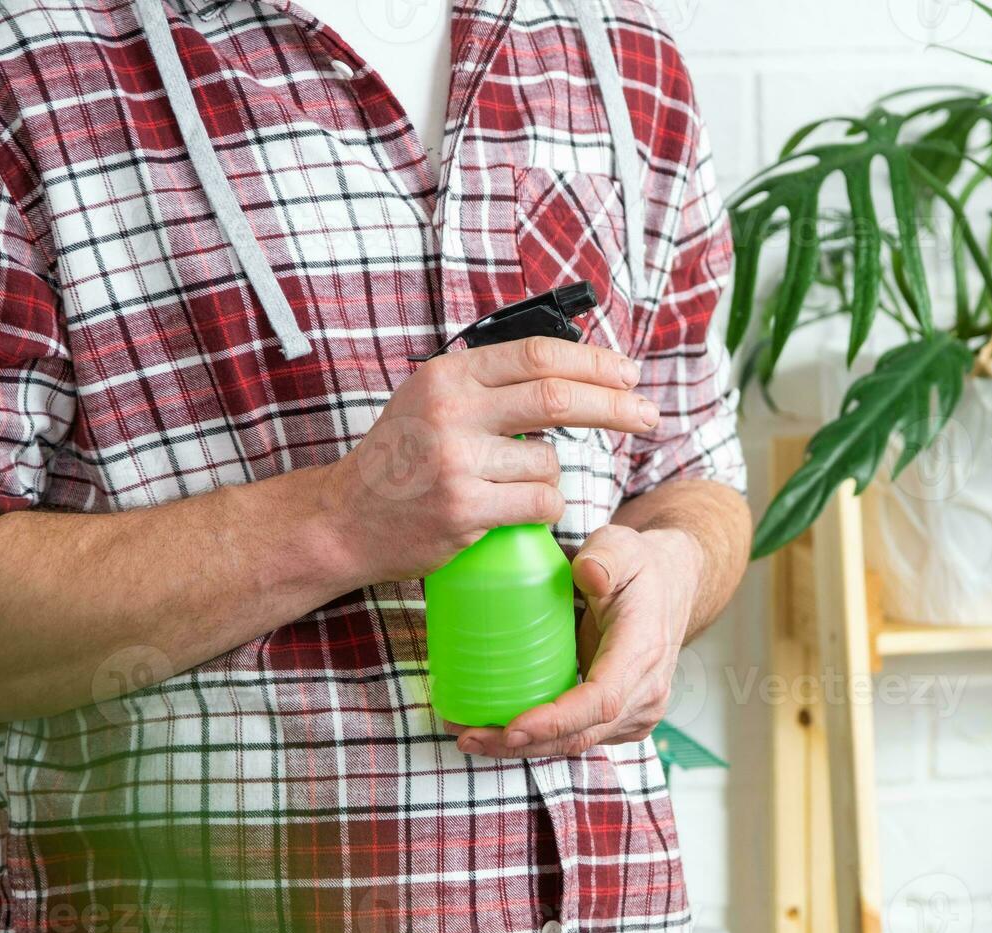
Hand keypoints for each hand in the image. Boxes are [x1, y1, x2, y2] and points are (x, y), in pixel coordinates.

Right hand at [324, 338, 658, 582]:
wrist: (343, 519)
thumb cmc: (401, 457)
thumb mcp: (433, 398)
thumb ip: (491, 381)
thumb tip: (574, 366)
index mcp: (448, 376)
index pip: (537, 355)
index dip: (593, 362)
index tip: (628, 374)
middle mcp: (450, 412)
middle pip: (557, 398)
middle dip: (614, 405)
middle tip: (647, 415)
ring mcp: (456, 463)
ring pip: (550, 463)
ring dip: (549, 476)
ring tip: (511, 485)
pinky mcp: (465, 510)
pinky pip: (541, 504)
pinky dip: (542, 508)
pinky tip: (509, 510)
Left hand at [447, 524, 703, 756]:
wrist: (669, 587)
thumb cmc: (639, 567)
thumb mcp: (624, 545)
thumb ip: (606, 555)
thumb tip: (587, 573)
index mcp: (643, 651)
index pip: (602, 700)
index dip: (558, 720)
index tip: (513, 727)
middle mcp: (646, 691)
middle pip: (582, 734)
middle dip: (523, 743)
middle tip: (468, 736)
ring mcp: (636, 712)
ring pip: (577, 742)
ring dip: (522, 747)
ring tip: (469, 736)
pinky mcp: (621, 720)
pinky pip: (578, 736)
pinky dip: (538, 739)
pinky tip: (495, 730)